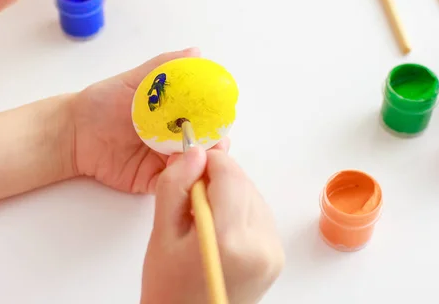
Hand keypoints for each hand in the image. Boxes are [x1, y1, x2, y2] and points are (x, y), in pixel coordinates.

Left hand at [62, 47, 228, 193]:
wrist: (73, 132)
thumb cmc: (102, 102)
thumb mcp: (134, 80)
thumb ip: (164, 68)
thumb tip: (196, 53)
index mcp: (174, 117)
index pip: (205, 120)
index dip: (218, 122)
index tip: (226, 120)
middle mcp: (173, 140)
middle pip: (203, 147)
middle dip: (216, 148)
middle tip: (219, 145)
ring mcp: (163, 163)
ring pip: (192, 168)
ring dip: (202, 165)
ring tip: (204, 159)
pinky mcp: (151, 182)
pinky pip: (173, 185)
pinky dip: (182, 181)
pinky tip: (184, 172)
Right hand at [140, 147, 283, 303]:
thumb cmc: (168, 286)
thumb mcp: (161, 233)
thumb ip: (175, 186)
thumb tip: (195, 152)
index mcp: (230, 239)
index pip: (229, 174)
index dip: (209, 161)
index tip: (189, 165)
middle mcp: (261, 244)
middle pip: (243, 183)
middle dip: (216, 179)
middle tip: (189, 197)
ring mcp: (273, 252)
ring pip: (253, 195)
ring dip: (228, 193)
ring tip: (201, 217)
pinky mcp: (276, 257)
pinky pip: (259, 215)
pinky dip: (239, 210)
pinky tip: (218, 227)